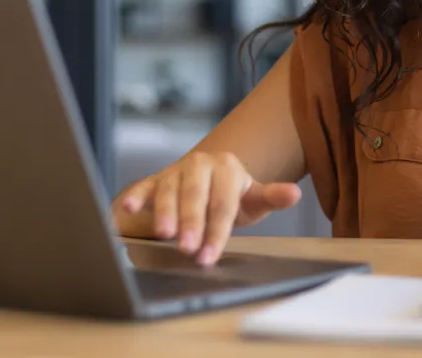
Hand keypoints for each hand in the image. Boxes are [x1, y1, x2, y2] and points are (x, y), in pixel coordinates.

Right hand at [112, 152, 301, 265]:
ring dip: (165, 212)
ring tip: (164, 235)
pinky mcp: (155, 178)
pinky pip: (144, 186)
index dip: (216, 231)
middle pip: (195, 195)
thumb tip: (295, 193)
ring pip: (169, 191)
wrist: (208, 180)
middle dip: (191, 223)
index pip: (223, 203)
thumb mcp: (253, 198)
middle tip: (188, 249)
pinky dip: (135, 196)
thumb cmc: (232, 196)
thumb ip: (272, 197)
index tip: (209, 256)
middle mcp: (200, 164)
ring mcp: (176, 170)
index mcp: (227, 168)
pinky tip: (126, 207)